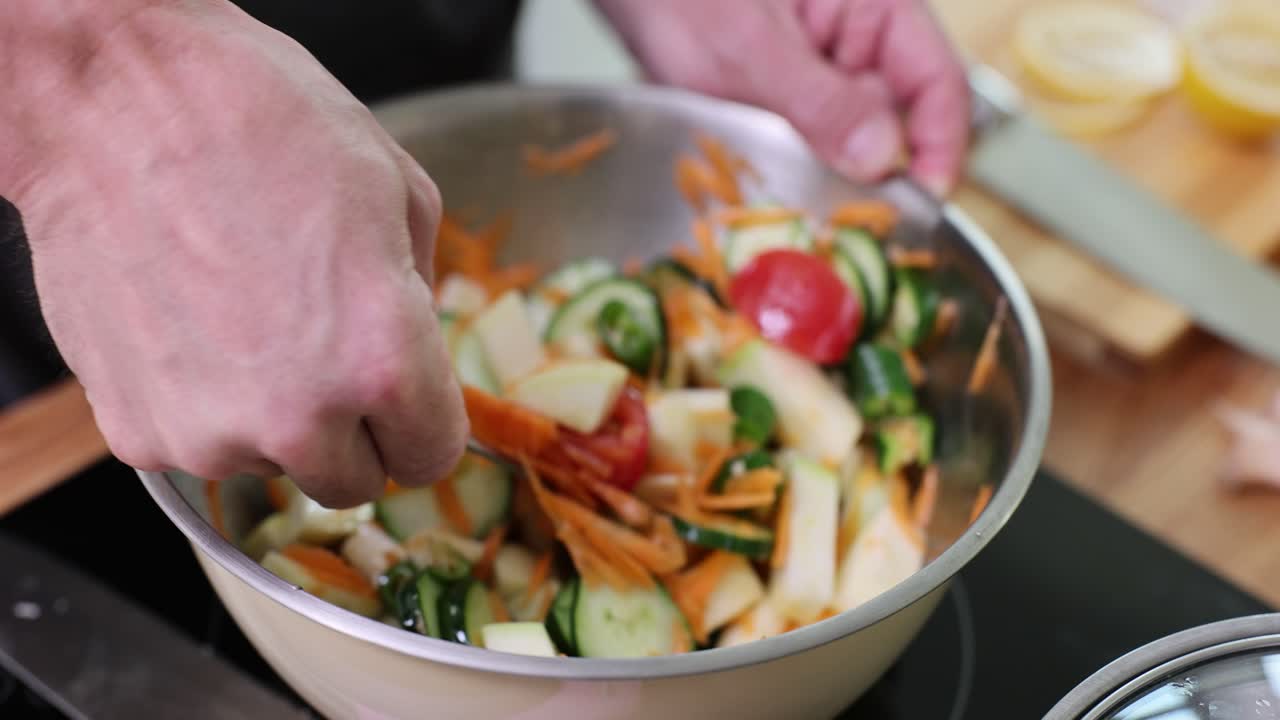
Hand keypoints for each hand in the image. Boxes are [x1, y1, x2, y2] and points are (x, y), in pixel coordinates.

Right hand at [7, 2, 466, 506]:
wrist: (115, 99)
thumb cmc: (262, 125)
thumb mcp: (399, 192)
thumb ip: (423, 298)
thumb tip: (417, 351)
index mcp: (383, 362)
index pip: (430, 456)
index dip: (421, 420)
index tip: (404, 398)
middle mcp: (299, 419)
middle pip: (354, 480)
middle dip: (353, 428)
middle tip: (322, 348)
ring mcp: (209, 433)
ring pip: (273, 464)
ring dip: (273, 416)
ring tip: (245, 314)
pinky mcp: (136, 431)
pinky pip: (198, 445)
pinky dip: (203, 402)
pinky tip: (193, 324)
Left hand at [596, 0, 969, 195]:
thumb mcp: (750, 46)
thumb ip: (819, 102)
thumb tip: (881, 158)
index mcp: (875, 7)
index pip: (939, 84)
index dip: (941, 149)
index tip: (920, 205)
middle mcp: (855, 41)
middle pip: (896, 124)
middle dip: (868, 177)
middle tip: (837, 222)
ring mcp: (818, 71)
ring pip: (844, 144)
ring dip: (817, 177)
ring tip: (777, 192)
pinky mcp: (781, 97)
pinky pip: (800, 145)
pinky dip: (782, 169)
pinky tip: (749, 175)